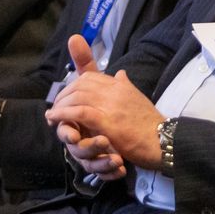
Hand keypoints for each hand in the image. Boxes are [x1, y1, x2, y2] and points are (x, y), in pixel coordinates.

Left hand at [46, 38, 163, 170]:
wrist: (162, 140)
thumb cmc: (150, 124)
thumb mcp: (137, 99)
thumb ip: (125, 86)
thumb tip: (120, 73)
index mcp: (120, 84)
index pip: (90, 76)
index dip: (73, 85)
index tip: (65, 97)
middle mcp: (115, 89)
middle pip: (79, 84)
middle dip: (64, 95)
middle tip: (55, 107)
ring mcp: (110, 104)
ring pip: (77, 96)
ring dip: (60, 106)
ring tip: (52, 116)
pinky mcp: (107, 121)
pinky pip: (79, 113)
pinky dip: (64, 114)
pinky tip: (55, 119)